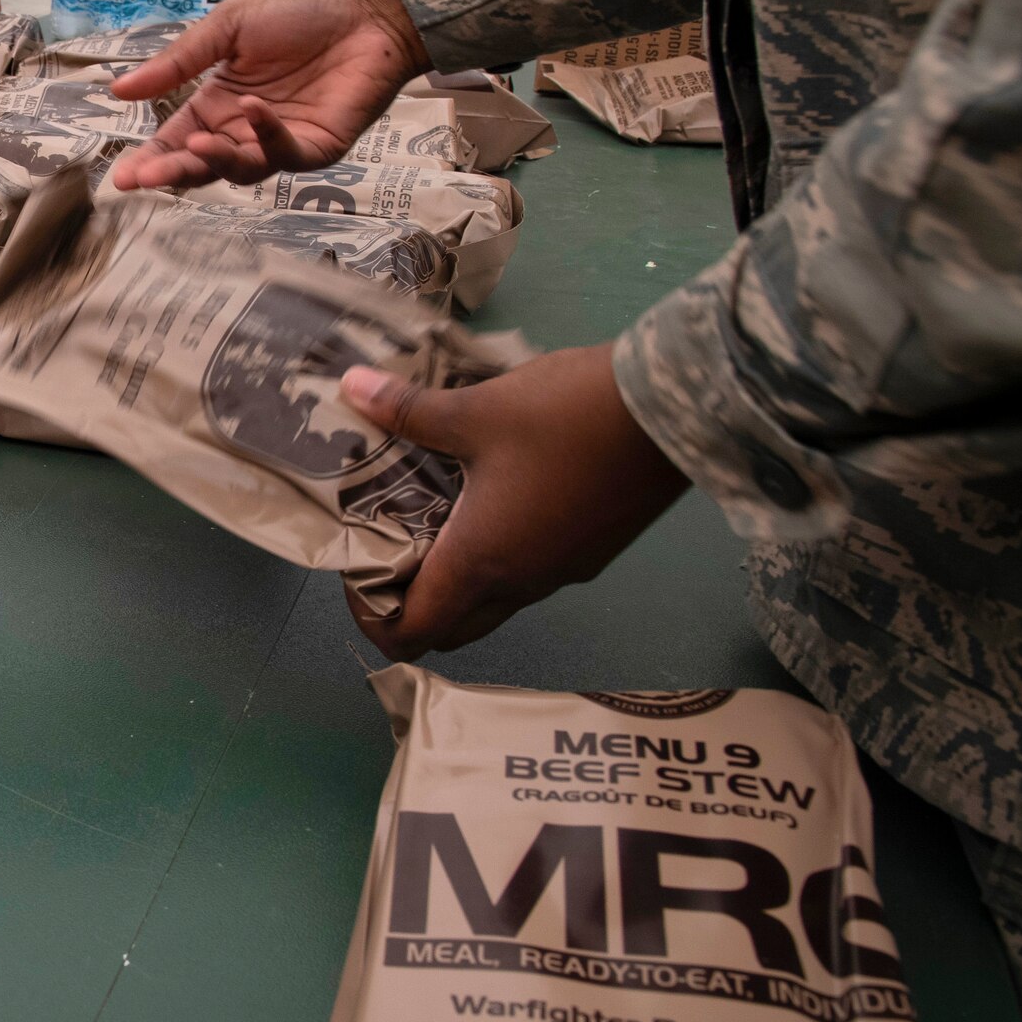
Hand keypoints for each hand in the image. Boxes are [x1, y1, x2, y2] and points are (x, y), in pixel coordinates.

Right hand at [110, 0, 429, 190]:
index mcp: (218, 105)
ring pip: (239, 169)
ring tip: (194, 143)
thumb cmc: (300, 15)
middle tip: (141, 178)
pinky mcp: (315, 148)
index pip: (176, 141)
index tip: (122, 174)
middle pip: (201, 165)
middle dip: (170, 172)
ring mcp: (279, 144)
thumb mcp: (227, 28)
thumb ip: (178, 62)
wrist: (365, 12)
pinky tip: (252, 109)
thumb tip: (117, 90)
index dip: (150, 159)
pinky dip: (266, 135)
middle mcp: (243, 132)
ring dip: (214, 160)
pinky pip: (284, 154)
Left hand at [338, 344, 688, 658]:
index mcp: (482, 563)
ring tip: (432, 512)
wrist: (670, 411)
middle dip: (410, 600)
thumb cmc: (568, 416)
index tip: (356, 572)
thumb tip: (352, 388)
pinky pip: (531, 574)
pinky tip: (490, 497)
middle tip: (387, 541)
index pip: (413, 633)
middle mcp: (521, 583)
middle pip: (452, 626)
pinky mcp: (593, 552)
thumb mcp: (477, 409)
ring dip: (456, 576)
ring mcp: (562, 572)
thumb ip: (409, 410)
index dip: (372, 616)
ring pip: (494, 601)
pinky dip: (499, 556)